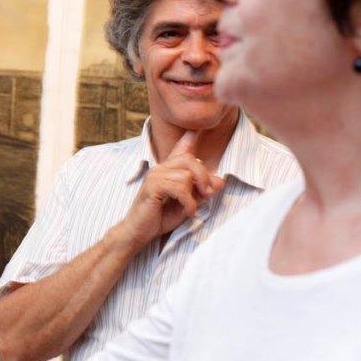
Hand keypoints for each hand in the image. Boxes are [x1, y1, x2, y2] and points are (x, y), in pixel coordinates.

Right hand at [113, 131, 225, 249]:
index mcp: (168, 169)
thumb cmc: (161, 217)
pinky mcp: (152, 187)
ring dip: (195, 195)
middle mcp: (161, 168)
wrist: (139, 232)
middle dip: (203, 177)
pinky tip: (188, 212)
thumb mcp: (188, 204)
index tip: (199, 127)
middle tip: (208, 194)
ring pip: (186, 175)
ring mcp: (155, 176)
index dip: (190, 136)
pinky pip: (179, 188)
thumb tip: (221, 181)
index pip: (181, 148)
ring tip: (193, 208)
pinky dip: (188, 202)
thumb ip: (202, 192)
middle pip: (190, 160)